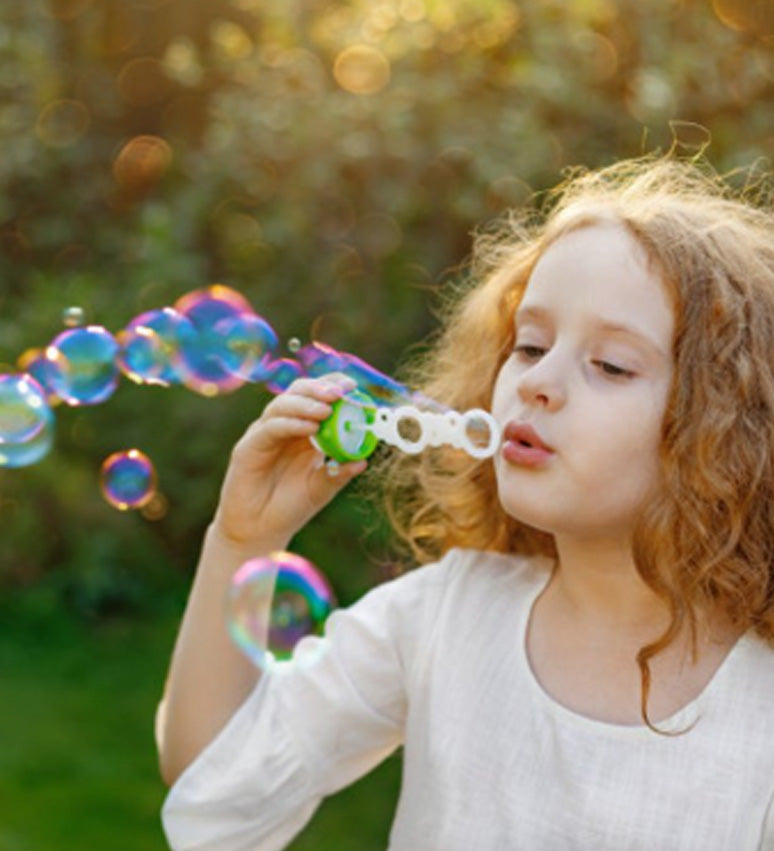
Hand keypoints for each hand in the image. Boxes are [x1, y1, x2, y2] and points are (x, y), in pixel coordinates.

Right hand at [210, 374, 367, 552]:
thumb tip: (364, 461)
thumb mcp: (321, 489)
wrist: (259, 532)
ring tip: (326, 410)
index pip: (316, 397)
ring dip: (306, 403)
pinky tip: (308, 427)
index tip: (353, 386)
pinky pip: (270, 428)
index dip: (332, 386)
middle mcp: (283, 427)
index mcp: (303, 431)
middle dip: (319, 388)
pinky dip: (290, 423)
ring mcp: (264, 434)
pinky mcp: (248, 447)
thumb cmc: (290, 508)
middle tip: (340, 392)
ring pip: (282, 405)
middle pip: (298, 392)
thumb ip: (339, 474)